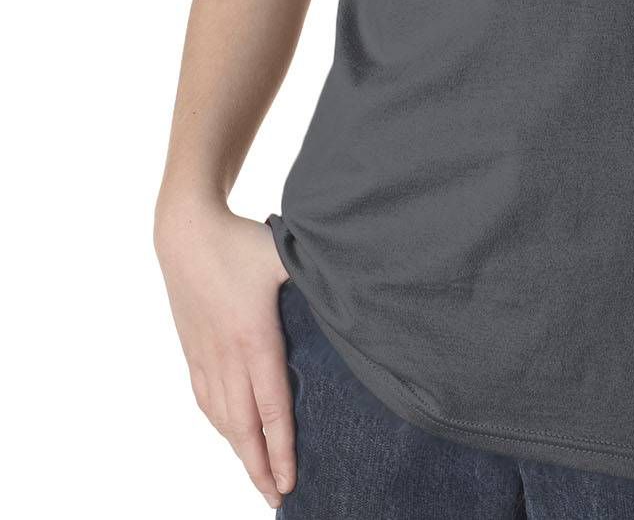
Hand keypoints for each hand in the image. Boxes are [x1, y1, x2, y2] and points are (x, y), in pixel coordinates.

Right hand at [154, 203, 294, 507]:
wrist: (185, 231)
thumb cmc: (240, 241)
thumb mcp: (287, 254)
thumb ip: (320, 278)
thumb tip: (357, 289)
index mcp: (254, 337)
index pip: (271, 407)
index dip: (282, 448)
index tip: (291, 480)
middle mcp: (226, 355)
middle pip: (243, 427)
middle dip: (260, 467)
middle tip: (277, 499)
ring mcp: (205, 355)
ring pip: (222, 418)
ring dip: (239, 452)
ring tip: (258, 475)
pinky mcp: (192, 349)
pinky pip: (205, 399)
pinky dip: (220, 425)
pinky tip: (230, 435)